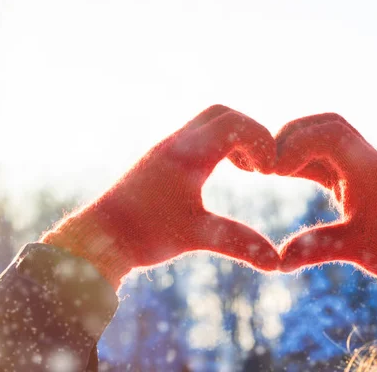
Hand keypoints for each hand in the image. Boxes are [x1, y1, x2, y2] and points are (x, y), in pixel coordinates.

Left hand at [42, 105, 278, 288]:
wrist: (100, 237)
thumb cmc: (144, 235)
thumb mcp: (196, 236)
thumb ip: (239, 243)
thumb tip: (277, 263)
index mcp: (186, 154)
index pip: (235, 124)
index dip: (261, 143)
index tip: (269, 172)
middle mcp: (176, 142)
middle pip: (222, 113)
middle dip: (251, 134)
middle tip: (261, 167)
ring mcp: (167, 146)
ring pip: (209, 121)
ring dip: (235, 137)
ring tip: (247, 170)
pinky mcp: (163, 156)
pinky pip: (198, 134)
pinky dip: (220, 144)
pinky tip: (225, 171)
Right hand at [276, 113, 376, 304]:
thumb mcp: (355, 250)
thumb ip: (315, 249)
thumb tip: (278, 262)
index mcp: (369, 169)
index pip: (329, 134)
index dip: (295, 145)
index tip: (273, 172)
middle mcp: (366, 160)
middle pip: (327, 124)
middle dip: (293, 135)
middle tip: (268, 162)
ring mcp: (361, 166)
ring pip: (326, 136)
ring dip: (297, 145)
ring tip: (272, 168)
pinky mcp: (355, 178)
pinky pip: (325, 156)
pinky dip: (303, 160)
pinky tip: (284, 175)